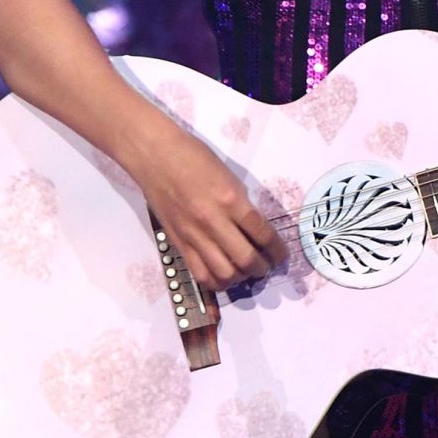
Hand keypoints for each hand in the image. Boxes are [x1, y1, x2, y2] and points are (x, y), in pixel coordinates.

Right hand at [122, 123, 287, 290]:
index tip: (282, 256)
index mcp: (231, 200)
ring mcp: (194, 235)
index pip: (262, 233)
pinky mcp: (178, 243)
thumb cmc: (194, 157)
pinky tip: (222, 276)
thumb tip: (254, 229)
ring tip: (245, 272)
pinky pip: (199, 273)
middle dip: (262, 268)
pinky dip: (215, 281)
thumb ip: (241, 204)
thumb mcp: (228, 176)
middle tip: (266, 266)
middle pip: (246, 259)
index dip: (277, 250)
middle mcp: (213, 221)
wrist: (155, 156)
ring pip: (223, 273)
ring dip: (240, 278)